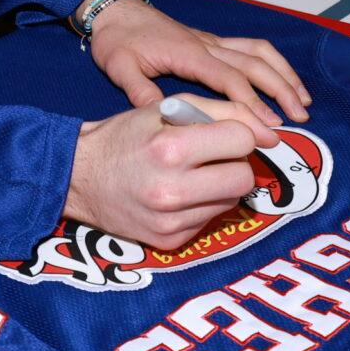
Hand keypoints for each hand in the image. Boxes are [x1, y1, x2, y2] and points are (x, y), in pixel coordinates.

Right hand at [65, 96, 266, 251]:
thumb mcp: (166, 108)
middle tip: (211, 157)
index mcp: (171, 149)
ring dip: (219, 186)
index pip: (242, 141)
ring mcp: (171, 221)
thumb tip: (271, 134)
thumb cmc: (124, 136)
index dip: (237, 133)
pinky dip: (201, 205)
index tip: (223, 135)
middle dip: (234, 163)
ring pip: (231, 202)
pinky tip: (176, 196)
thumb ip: (222, 111)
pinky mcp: (170, 241)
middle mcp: (172, 189)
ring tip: (190, 175)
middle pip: (244, 178)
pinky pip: (209, 220)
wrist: (78, 177)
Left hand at [87, 0, 309, 140]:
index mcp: (188, 54)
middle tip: (300, 118)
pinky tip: (283, 77)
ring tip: (303, 100)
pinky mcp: (211, 40)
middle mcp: (207, 45)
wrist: (115, 10)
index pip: (229, 79)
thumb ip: (141, 92)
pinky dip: (273, 61)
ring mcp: (212, 41)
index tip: (269, 126)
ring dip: (284, 75)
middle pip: (254, 65)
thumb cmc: (117, 39)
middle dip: (281, 91)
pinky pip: (251, 47)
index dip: (252, 103)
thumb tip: (164, 118)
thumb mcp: (120, 67)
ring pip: (259, 53)